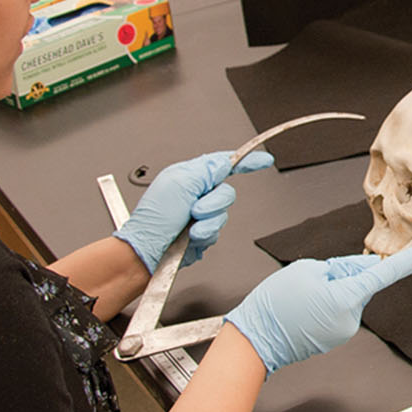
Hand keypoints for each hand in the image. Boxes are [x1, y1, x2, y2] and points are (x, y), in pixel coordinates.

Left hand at [113, 150, 274, 271]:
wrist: (148, 251)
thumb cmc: (154, 218)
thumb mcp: (180, 183)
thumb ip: (206, 170)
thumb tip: (225, 162)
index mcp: (189, 175)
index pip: (223, 164)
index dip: (245, 161)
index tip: (263, 160)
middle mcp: (195, 193)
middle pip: (226, 191)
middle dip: (213, 203)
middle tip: (194, 210)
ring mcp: (199, 214)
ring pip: (223, 213)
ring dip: (207, 222)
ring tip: (189, 227)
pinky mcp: (202, 233)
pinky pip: (217, 231)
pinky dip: (205, 235)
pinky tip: (190, 237)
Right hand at [225, 239, 411, 374]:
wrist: (254, 341)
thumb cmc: (275, 304)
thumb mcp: (308, 269)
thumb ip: (342, 265)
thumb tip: (364, 267)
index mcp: (347, 297)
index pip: (387, 273)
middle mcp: (352, 317)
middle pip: (360, 282)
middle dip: (344, 274)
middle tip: (312, 281)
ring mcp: (345, 330)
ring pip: (349, 296)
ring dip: (332, 290)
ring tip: (303, 297)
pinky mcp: (336, 336)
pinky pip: (340, 310)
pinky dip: (326, 304)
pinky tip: (304, 308)